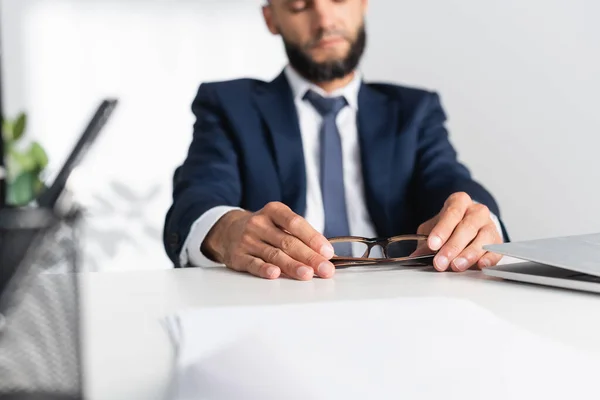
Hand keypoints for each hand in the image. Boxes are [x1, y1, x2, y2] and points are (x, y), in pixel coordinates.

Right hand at [202, 202, 335, 279]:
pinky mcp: (237, 256)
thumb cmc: (264, 229)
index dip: (313, 237)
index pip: (295, 223)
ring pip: (274, 254)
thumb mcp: (279, 222)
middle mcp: (259, 223)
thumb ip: (299, 235)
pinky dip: (264, 269)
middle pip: (288, 242)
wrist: (228, 230)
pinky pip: (253, 263)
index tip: (328, 252)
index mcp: (274, 210)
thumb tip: (324, 255)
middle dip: (309, 257)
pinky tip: (275, 274)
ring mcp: (247, 239)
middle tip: (325, 269)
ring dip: (293, 266)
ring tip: (308, 274)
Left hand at [417, 192, 502, 271]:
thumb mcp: (432, 228)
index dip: (442, 230)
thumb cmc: (448, 226)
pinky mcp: (497, 241)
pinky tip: (480, 265)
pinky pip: (496, 250)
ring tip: (456, 266)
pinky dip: (489, 259)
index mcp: (459, 202)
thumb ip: (425, 241)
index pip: (452, 213)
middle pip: (467, 227)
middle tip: (440, 262)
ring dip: (469, 254)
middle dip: (452, 247)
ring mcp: (489, 225)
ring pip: (483, 239)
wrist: (468, 225)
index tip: (432, 245)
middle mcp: (477, 211)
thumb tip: (416, 256)